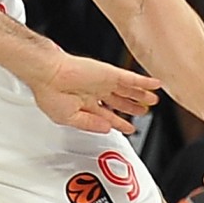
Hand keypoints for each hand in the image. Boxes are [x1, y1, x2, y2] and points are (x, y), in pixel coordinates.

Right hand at [27, 50, 162, 134]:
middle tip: (143, 112)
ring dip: (141, 95)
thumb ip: (89, 124)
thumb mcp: (68, 118)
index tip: (128, 128)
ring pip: (127, 90)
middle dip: (132, 108)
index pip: (107, 115)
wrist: (48, 74)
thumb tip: (106, 129)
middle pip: (119, 101)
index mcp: (83, 104)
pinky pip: (132, 78)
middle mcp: (95, 91)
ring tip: (153, 100)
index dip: (118, 123)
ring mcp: (103, 82)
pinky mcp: (110, 74)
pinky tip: (155, 84)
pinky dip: (145, 82)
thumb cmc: (50, 93)